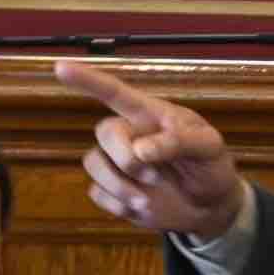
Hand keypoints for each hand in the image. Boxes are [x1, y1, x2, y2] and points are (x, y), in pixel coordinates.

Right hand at [61, 60, 247, 240]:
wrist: (212, 206)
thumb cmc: (211, 166)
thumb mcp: (209, 148)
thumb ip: (178, 142)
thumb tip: (141, 149)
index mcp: (151, 115)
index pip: (116, 93)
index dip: (89, 80)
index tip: (61, 67)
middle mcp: (130, 135)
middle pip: (104, 132)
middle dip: (122, 156)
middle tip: (151, 175)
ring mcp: (119, 164)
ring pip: (93, 163)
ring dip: (118, 184)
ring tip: (147, 200)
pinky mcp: (115, 191)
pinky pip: (98, 193)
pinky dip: (118, 204)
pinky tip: (142, 207)